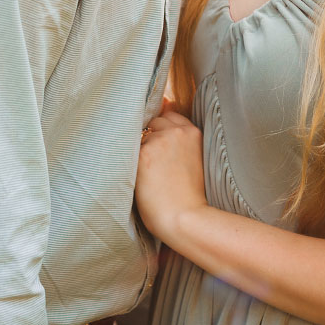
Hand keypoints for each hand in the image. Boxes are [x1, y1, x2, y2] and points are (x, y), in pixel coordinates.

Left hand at [135, 110, 207, 243]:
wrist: (185, 218)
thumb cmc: (190, 195)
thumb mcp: (194, 159)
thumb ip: (182, 139)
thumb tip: (167, 106)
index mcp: (194, 133)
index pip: (171, 116)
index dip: (164, 131)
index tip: (162, 147)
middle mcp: (178, 131)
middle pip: (155, 122)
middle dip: (152, 137)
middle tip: (156, 164)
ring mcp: (161, 140)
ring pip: (141, 136)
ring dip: (142, 151)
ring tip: (151, 176)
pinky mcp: (144, 153)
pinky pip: (130, 150)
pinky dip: (133, 164)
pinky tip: (142, 180)